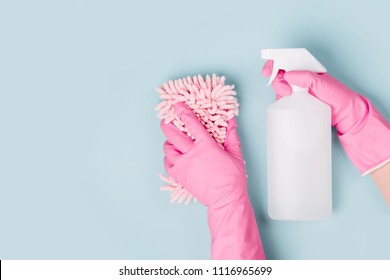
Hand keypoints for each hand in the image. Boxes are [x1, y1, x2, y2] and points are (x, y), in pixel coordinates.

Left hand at [161, 102, 246, 208]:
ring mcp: (183, 165)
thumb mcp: (235, 154)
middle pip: (172, 134)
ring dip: (169, 143)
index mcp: (206, 146)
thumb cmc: (232, 179)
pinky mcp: (179, 176)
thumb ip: (231, 135)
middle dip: (167, 124)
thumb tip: (231, 121)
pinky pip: (167, 163)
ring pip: (167, 149)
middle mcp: (192, 154)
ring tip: (173, 141)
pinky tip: (175, 157)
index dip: (182, 111)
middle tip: (167, 120)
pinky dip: (169, 158)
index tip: (177, 105)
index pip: (191, 123)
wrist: (225, 199)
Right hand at [262, 60, 389, 174]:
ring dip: (280, 92)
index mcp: (306, 68)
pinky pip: (282, 100)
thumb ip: (306, 77)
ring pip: (279, 87)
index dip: (274, 63)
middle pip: (279, 74)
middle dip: (277, 81)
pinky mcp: (295, 102)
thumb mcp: (322, 83)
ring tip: (290, 97)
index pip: (286, 61)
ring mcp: (297, 90)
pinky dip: (281, 101)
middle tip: (286, 91)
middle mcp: (299, 78)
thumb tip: (288, 75)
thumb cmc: (337, 96)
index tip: (267, 71)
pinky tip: (287, 104)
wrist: (344, 114)